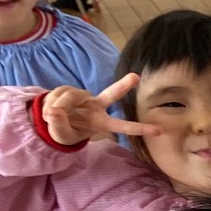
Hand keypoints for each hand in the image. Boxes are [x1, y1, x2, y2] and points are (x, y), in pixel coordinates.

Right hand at [39, 74, 160, 146]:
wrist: (51, 121)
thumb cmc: (64, 131)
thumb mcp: (61, 134)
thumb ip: (59, 124)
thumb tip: (55, 111)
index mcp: (101, 123)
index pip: (123, 126)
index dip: (140, 128)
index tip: (159, 130)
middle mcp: (98, 107)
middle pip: (113, 94)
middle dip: (124, 85)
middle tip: (136, 76)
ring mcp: (86, 97)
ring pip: (71, 97)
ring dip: (57, 105)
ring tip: (51, 115)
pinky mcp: (73, 90)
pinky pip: (60, 93)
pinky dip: (52, 101)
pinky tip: (50, 106)